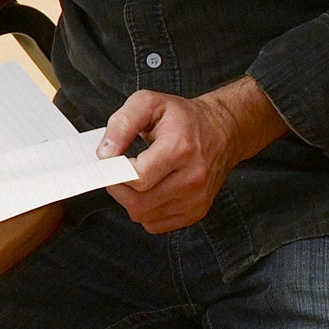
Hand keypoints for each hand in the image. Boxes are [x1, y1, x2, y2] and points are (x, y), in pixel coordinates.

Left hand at [98, 80, 280, 233]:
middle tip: (120, 171)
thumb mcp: (148, 103)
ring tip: (138, 178)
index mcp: (181, 149)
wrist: (223, 131)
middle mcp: (193, 178)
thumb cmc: (184, 118)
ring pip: (144, 215)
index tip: (116, 160)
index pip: (138, 178)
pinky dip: (145, 211)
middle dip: (119, 188)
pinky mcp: (197, 211)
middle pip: (138, 202)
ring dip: (131, 199)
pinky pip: (155, 224)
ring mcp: (197, 198)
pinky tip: (151, 191)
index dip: (117, 171)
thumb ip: (121, 124)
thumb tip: (104, 154)